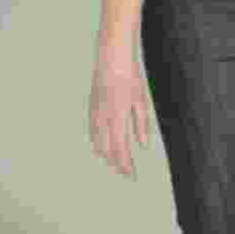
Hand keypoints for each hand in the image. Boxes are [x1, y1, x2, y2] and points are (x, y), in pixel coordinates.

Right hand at [88, 53, 151, 179]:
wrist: (111, 57)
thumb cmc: (130, 76)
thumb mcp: (140, 99)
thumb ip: (141, 123)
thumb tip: (143, 146)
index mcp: (119, 116)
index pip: (121, 148)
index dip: (125, 165)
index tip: (131, 176)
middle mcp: (104, 118)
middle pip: (109, 150)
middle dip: (117, 163)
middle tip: (125, 174)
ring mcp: (96, 113)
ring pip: (98, 143)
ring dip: (107, 156)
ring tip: (115, 165)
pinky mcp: (92, 108)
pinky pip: (93, 132)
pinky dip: (97, 144)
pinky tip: (101, 150)